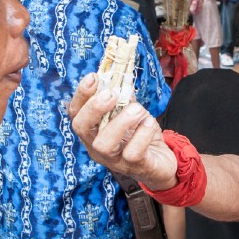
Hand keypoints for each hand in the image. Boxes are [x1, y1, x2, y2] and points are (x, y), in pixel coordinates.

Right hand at [69, 74, 177, 189]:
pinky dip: (141, 135)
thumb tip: (120, 73)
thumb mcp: (131, 113)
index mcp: (93, 131)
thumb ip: (123, 96)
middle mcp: (97, 147)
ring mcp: (114, 159)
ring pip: (104, 144)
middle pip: (82, 128)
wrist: (161, 164)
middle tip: (111, 94)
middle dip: (94, 108)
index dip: (81, 95)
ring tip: (137, 110)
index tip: (93, 77)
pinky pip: (132, 153)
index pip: (76, 113)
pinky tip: (148, 123)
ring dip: (121, 122)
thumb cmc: (141, 136)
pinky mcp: (134, 166)